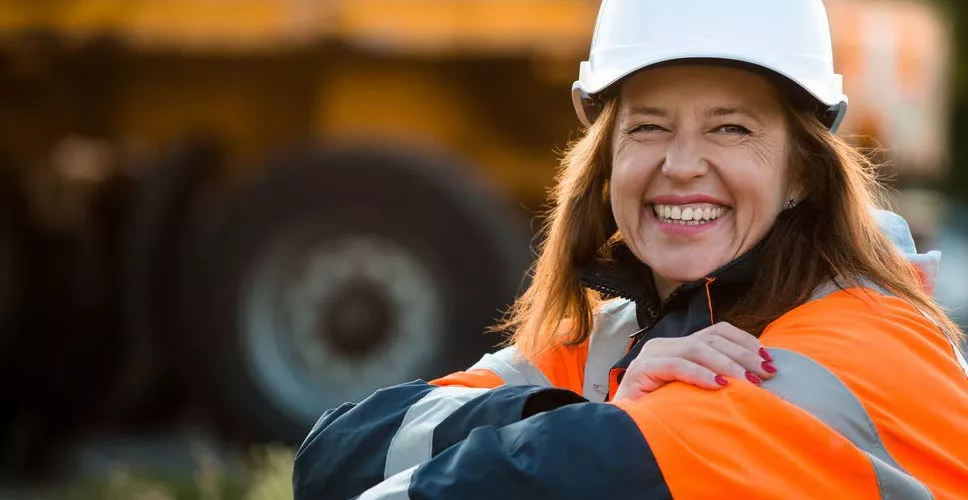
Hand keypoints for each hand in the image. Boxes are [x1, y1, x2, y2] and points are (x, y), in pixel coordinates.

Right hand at [613, 322, 776, 400]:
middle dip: (744, 355)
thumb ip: (716, 380)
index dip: (745, 342)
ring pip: (696, 348)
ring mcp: (651, 355)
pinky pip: (675, 365)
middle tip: (766, 373)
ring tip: (749, 382)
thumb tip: (757, 379)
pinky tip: (719, 386)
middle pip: (712, 338)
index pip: (717, 331)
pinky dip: (700, 374)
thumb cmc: (663, 416)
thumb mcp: (695, 394)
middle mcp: (664, 344)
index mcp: (679, 346)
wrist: (624, 432)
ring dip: (728, 364)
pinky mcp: (641, 370)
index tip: (769, 360)